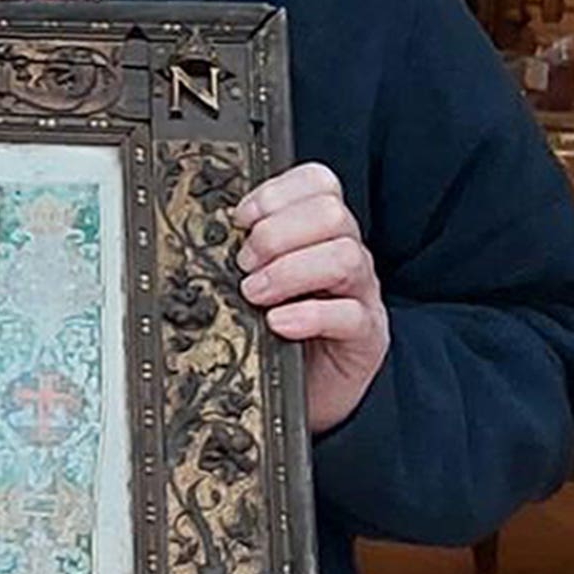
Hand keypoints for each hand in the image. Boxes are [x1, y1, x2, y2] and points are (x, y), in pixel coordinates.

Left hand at [233, 162, 390, 433]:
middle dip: (278, 234)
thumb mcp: (257, 283)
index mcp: (319, 233)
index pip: (318, 183)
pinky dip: (309, 315)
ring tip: (255, 295)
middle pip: (331, 212)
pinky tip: (278, 324)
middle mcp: (346, 254)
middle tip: (244, 265)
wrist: (304, 390)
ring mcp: (361, 294)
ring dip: (289, 271)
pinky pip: (350, 314)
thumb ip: (246, 253)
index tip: (241, 219)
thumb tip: (207, 231)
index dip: (277, 193)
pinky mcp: (366, 335)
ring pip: (345, 255)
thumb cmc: (275, 330)